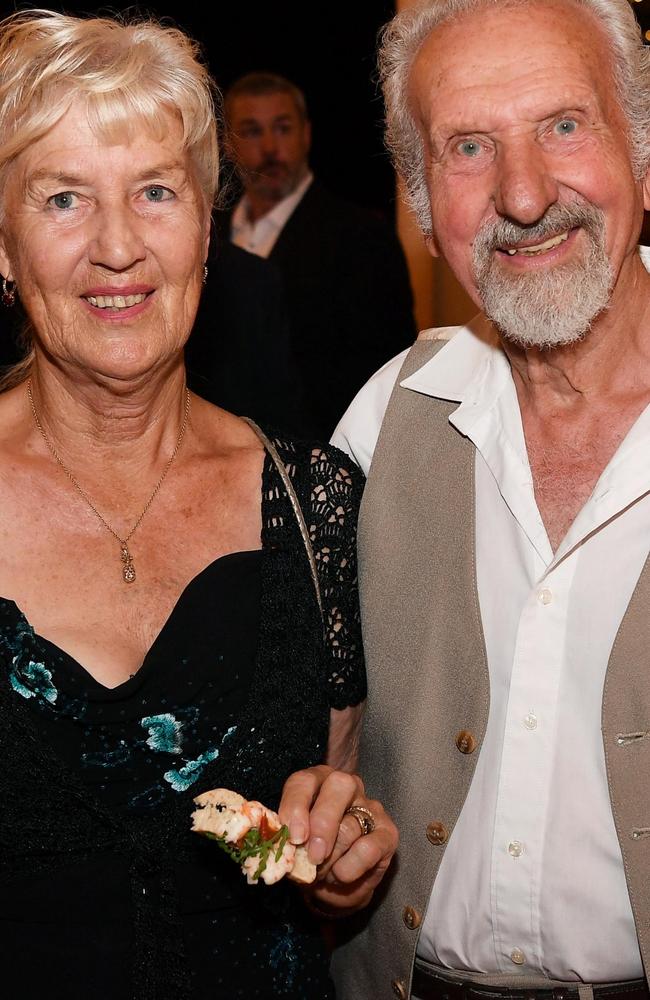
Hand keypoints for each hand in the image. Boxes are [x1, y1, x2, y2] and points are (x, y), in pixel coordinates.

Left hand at [278, 765, 397, 914]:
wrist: (336, 884)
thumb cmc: (310, 856)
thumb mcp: (293, 846)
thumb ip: (287, 839)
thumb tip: (279, 843)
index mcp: (316, 782)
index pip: (304, 781)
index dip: (297, 805)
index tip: (293, 836)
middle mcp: (346, 786)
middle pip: (338, 787)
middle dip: (322, 824)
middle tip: (313, 856)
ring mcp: (370, 807)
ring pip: (350, 825)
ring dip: (332, 858)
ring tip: (321, 874)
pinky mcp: (387, 832)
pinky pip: (369, 848)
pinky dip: (350, 868)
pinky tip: (341, 876)